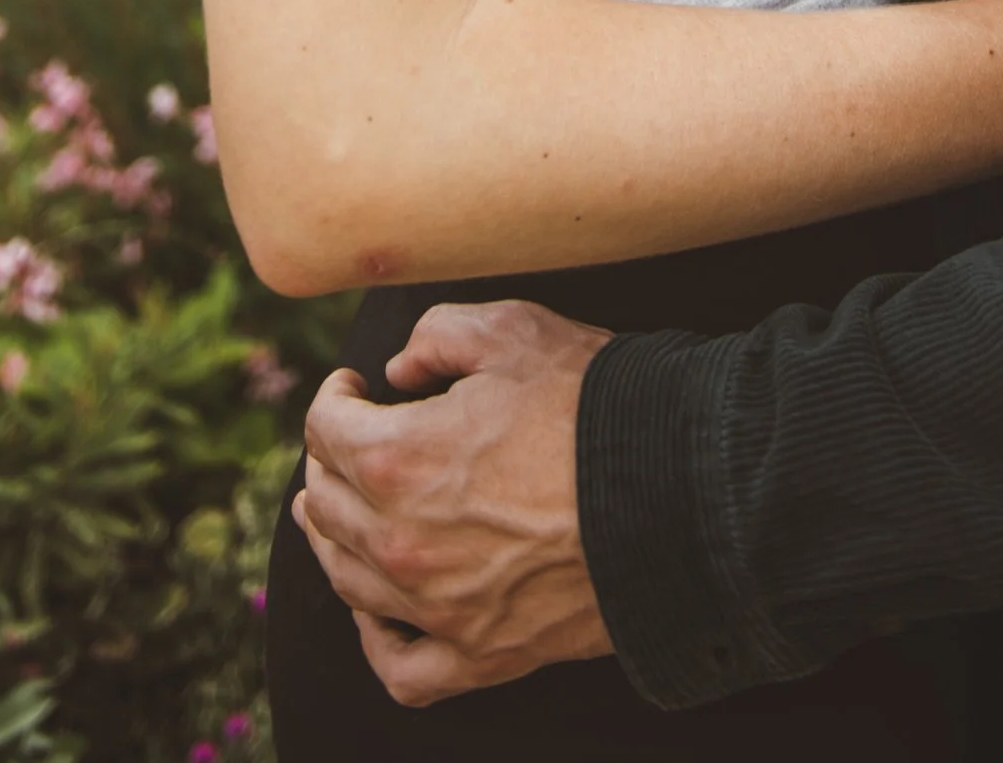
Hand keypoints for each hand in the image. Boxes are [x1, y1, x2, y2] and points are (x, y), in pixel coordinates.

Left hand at [295, 300, 613, 702]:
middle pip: (327, 503)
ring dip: (334, 538)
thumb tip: (401, 370)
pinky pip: (401, 670)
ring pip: (347, 581)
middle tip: (348, 440)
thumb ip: (437, 335)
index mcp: (398, 460)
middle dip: (330, 461)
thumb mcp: (511, 331)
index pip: (326, 429)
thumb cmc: (594, 403)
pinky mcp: (482, 654)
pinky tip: (378, 615)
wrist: (676, 488)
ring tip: (340, 512)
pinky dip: (377, 644)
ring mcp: (439, 609)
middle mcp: (402, 543)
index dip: (335, 397)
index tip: (354, 387)